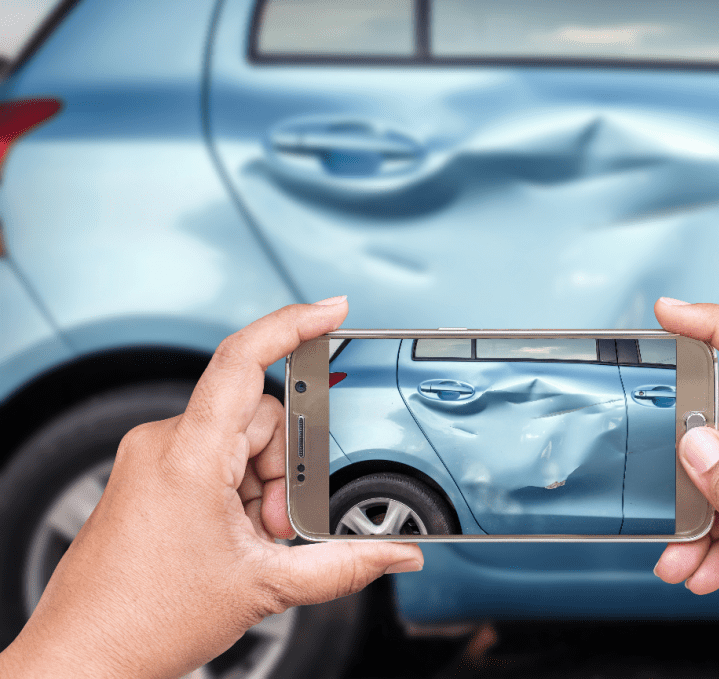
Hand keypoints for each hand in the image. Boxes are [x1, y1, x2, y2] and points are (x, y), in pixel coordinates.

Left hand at [0, 298, 423, 678]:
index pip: (243, 360)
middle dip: (284, 470)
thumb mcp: (265, 585)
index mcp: (189, 454)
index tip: (331, 310)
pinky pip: (212, 459)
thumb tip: (396, 555)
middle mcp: (163, 443)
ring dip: (262, 486)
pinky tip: (235, 535)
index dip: (293, 324)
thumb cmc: (147, 620)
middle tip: (277, 527)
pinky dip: (238, 490)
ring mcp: (152, 459)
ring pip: (239, 442)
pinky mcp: (148, 476)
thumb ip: (345, 565)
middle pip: (259, 418)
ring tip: (252, 541)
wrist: (85, 657)